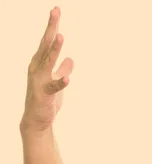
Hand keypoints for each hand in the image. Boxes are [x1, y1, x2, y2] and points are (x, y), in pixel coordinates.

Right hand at [20, 6, 73, 134]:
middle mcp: (37, 68)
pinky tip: (68, 79)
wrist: (37, 120)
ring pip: (48, 61)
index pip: (47, 41)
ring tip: (61, 36)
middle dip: (51, 28)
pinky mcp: (44, 94)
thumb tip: (70, 59)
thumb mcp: (57, 81)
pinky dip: (60, 82)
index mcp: (40, 63)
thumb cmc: (46, 99)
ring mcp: (39, 80)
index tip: (56, 10)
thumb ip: (62, 69)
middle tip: (55, 11)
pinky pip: (53, 87)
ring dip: (54, 49)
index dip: (52, 26)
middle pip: (45, 44)